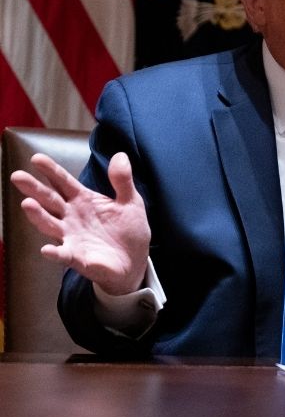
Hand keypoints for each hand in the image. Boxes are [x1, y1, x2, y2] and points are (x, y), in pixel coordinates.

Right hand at [9, 152, 149, 295]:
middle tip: (18, 176)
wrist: (135, 260)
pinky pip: (64, 255)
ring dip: (38, 216)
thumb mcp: (130, 202)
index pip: (63, 182)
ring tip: (27, 204)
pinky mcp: (78, 257)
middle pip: (50, 200)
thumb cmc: (127, 229)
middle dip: (34, 189)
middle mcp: (71, 217)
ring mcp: (71, 237)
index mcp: (83, 200)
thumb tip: (121, 155)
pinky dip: (55, 253)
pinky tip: (46, 250)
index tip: (36, 158)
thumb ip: (122, 181)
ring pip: (50, 225)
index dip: (51, 170)